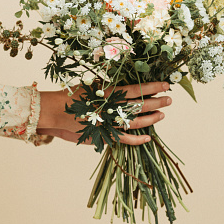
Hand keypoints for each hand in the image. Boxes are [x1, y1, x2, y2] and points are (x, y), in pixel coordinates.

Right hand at [36, 82, 171, 144]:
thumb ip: (106, 88)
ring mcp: (108, 123)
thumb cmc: (71, 98)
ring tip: (162, 114)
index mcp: (107, 93)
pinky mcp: (104, 135)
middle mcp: (110, 108)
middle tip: (169, 99)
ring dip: (151, 118)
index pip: (135, 89)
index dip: (151, 87)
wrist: (53, 112)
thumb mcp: (90, 87)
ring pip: (135, 121)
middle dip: (156, 102)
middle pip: (139, 105)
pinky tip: (149, 137)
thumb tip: (121, 84)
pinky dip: (137, 139)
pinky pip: (124, 139)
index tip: (164, 85)